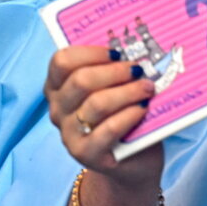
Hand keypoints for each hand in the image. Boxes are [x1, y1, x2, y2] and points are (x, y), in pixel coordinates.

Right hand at [45, 45, 160, 183]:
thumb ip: (113, 68)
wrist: (131, 159)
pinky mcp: (85, 154)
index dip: (91, 53)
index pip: (62, 61)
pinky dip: (129, 115)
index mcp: (58, 87)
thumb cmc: (121, 112)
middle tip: (138, 70)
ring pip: (97, 104)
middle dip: (115, 72)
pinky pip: (109, 129)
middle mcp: (58, 109)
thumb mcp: (113, 88)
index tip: (117, 52)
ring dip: (128, 91)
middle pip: (81, 81)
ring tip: (148, 88)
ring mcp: (69, 134)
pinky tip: (143, 109)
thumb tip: (133, 47)